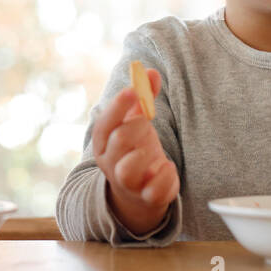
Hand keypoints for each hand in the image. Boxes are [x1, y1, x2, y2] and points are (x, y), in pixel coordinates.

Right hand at [92, 67, 178, 235]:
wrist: (138, 190)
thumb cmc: (135, 148)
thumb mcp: (137, 122)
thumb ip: (144, 98)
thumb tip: (151, 72)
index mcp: (103, 142)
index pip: (105, 123)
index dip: (118, 105)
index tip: (134, 89)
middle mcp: (111, 163)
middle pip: (118, 141)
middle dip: (136, 125)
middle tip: (147, 119)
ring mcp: (128, 183)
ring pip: (127, 170)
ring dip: (144, 154)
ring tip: (153, 149)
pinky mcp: (148, 198)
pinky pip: (154, 191)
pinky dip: (164, 177)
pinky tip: (167, 167)